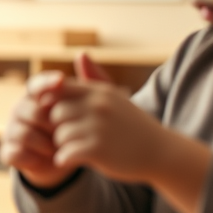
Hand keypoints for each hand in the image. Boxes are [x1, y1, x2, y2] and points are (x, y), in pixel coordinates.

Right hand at [0, 71, 78, 186]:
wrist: (65, 161)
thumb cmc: (74, 130)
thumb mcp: (82, 110)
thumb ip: (84, 84)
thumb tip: (83, 54)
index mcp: (36, 96)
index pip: (36, 84)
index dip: (46, 83)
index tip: (61, 81)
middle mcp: (20, 110)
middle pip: (32, 111)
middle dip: (52, 124)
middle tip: (70, 133)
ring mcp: (12, 130)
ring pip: (24, 133)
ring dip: (45, 144)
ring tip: (61, 150)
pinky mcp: (9, 152)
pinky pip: (14, 152)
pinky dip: (32, 157)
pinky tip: (48, 160)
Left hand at [47, 75, 165, 183]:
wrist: (161, 152)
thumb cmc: (132, 125)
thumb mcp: (115, 97)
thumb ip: (92, 79)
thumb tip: (80, 53)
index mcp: (100, 91)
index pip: (59, 88)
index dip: (52, 103)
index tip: (60, 117)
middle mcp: (99, 105)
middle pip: (55, 113)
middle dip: (58, 126)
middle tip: (70, 136)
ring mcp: (98, 127)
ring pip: (59, 135)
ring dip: (63, 145)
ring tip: (76, 147)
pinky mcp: (98, 150)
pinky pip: (65, 154)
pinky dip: (66, 159)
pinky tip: (74, 159)